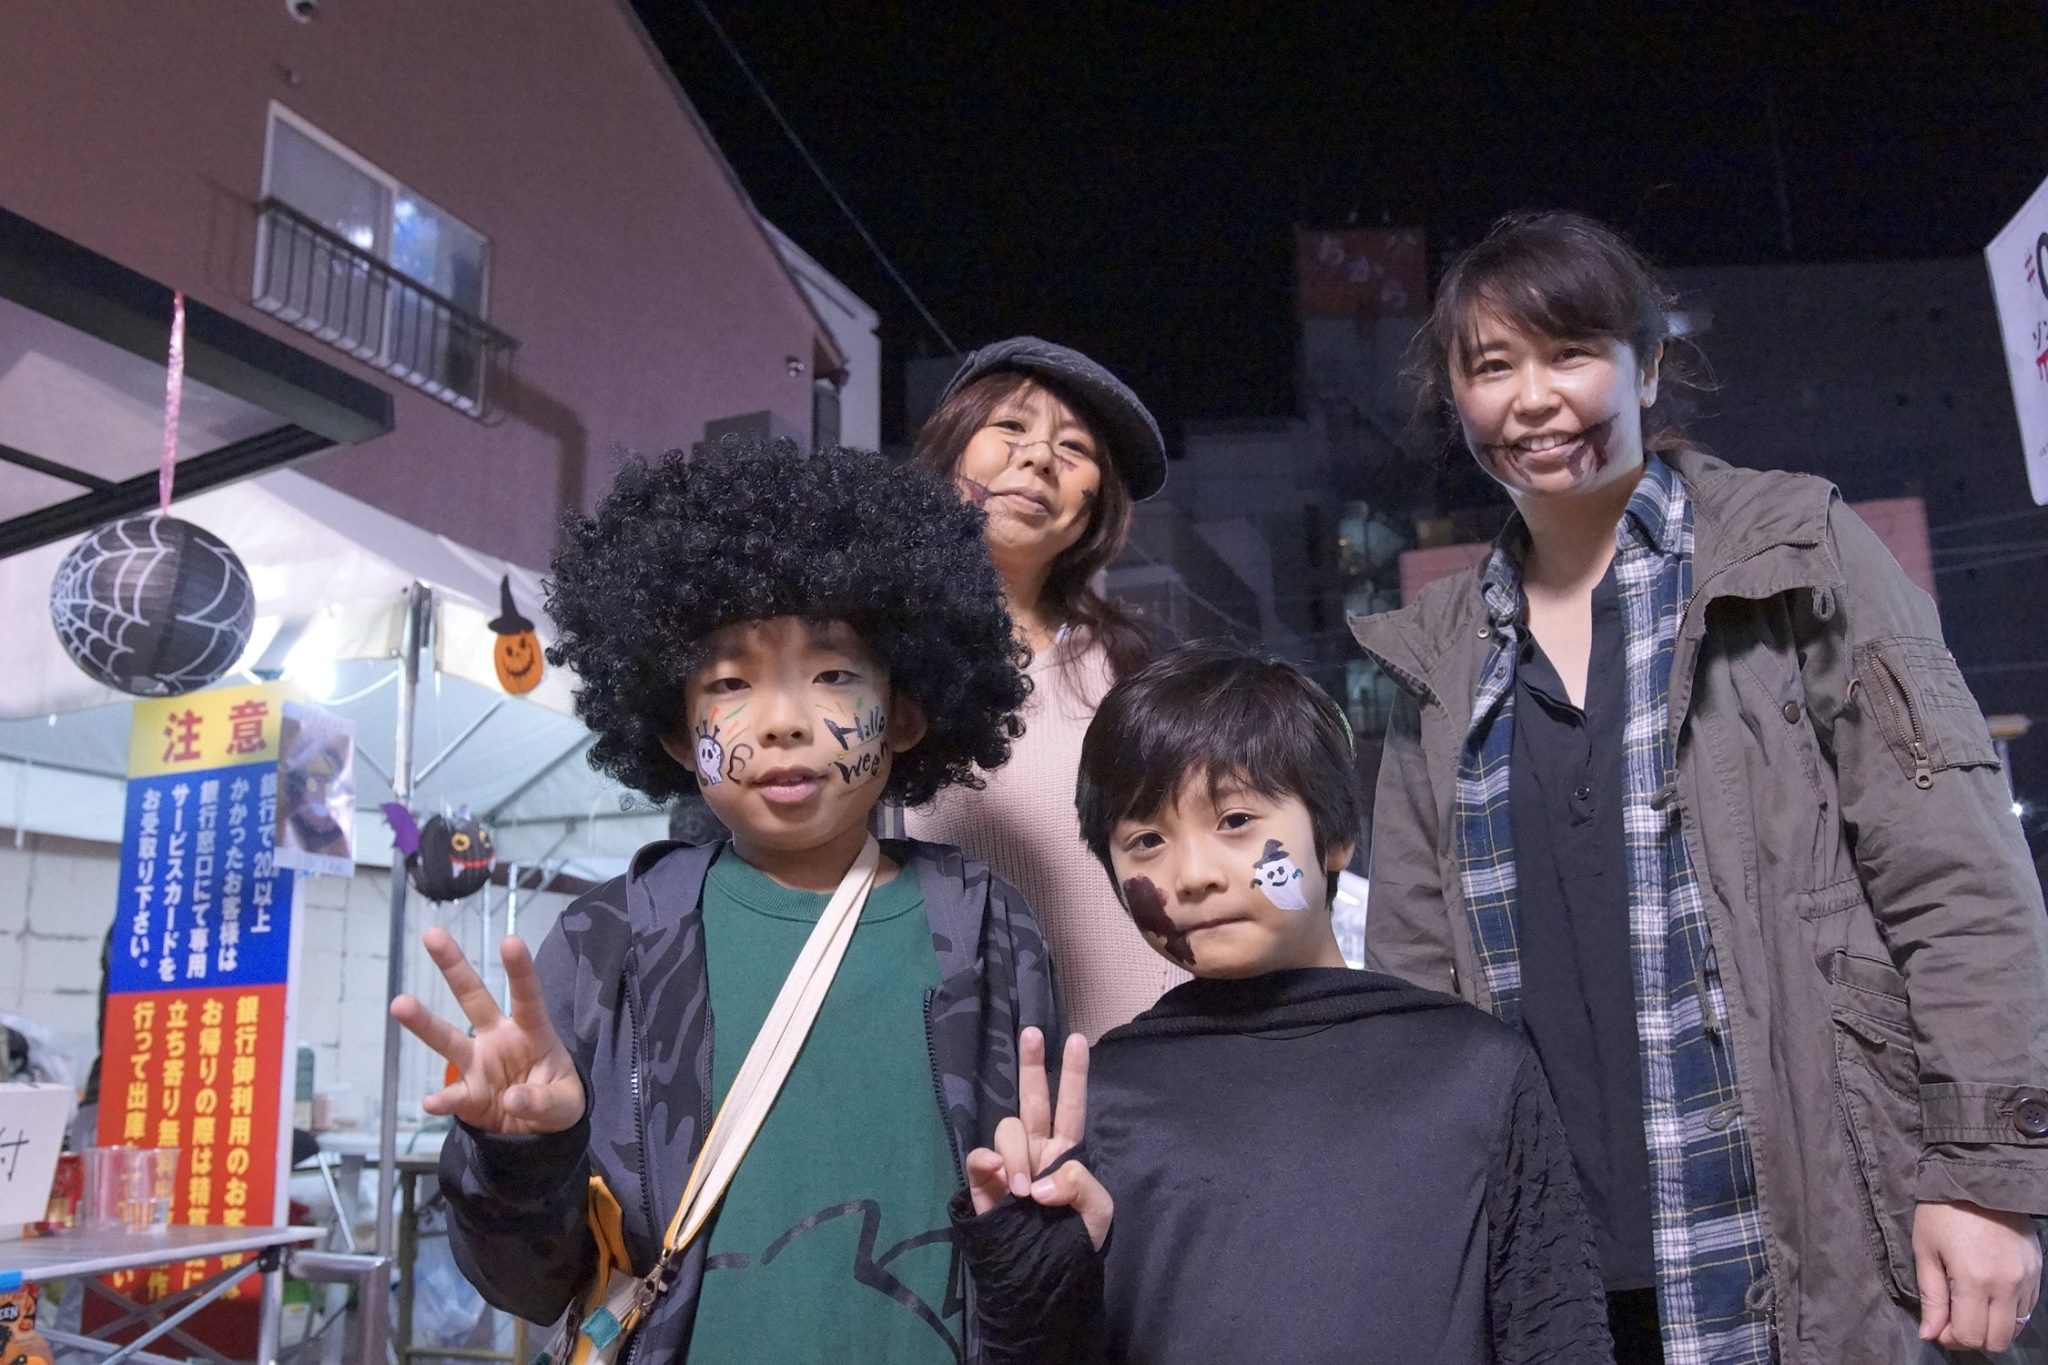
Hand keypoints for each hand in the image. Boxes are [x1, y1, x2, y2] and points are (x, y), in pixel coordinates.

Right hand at [390, 927, 584, 1134]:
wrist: (540, 1132)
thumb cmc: (557, 1100)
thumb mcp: (566, 1103)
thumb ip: (544, 1100)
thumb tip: (512, 1099)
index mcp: (532, 1030)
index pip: (527, 995)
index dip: (520, 970)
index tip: (510, 940)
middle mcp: (499, 1038)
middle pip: (474, 997)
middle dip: (454, 967)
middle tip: (432, 934)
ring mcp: (478, 1064)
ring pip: (448, 1038)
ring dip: (424, 1022)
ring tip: (400, 1003)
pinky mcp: (466, 1094)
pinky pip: (452, 1096)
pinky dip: (442, 1100)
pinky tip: (431, 1103)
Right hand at [965, 1028, 1112, 1249]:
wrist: (1040, 1280)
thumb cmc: (1074, 1244)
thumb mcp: (1097, 1215)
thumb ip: (1080, 1187)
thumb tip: (1041, 1181)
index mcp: (1067, 1152)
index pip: (1072, 1106)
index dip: (1074, 1074)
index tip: (1076, 1040)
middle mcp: (1037, 1149)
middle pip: (1033, 1099)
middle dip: (1032, 1065)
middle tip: (1032, 1033)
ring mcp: (1009, 1164)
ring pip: (1008, 1129)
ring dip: (1016, 1154)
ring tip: (1024, 1193)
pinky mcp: (984, 1183)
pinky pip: (980, 1158)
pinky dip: (988, 1162)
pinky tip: (999, 1178)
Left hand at [1914, 1198, 2041, 1352]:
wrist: (1978, 1179)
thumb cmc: (1942, 1213)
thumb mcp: (1925, 1251)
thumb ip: (1932, 1297)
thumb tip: (1930, 1334)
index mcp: (1975, 1280)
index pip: (1971, 1335)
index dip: (1952, 1339)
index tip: (1938, 1326)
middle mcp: (2007, 1285)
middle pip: (1998, 1339)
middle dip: (1973, 1338)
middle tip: (1953, 1320)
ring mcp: (2027, 1279)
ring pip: (2016, 1327)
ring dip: (1992, 1326)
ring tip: (1970, 1306)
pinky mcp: (2037, 1271)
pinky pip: (2028, 1308)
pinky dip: (2009, 1312)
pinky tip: (1989, 1295)